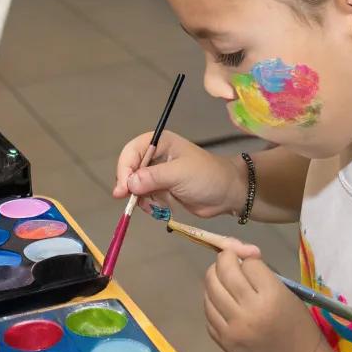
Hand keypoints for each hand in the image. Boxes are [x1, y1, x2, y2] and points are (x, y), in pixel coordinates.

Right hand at [113, 129, 244, 218]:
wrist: (228, 194)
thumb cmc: (207, 177)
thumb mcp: (180, 174)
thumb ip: (153, 177)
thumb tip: (128, 183)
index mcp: (160, 142)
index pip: (132, 151)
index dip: (124, 169)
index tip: (123, 189)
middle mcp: (156, 156)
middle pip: (130, 168)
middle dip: (128, 185)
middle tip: (129, 201)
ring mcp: (158, 173)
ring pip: (135, 184)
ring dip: (139, 197)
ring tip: (151, 206)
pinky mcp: (162, 189)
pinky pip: (145, 196)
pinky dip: (147, 204)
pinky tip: (158, 209)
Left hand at [204, 246, 322, 351]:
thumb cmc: (296, 325)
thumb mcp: (287, 294)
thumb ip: (262, 274)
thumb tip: (240, 256)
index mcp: (271, 297)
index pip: (248, 263)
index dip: (249, 259)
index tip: (253, 263)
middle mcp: (248, 310)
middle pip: (224, 271)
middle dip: (226, 259)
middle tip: (231, 261)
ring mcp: (232, 327)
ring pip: (210, 288)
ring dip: (215, 277)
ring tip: (224, 278)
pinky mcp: (222, 340)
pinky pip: (208, 310)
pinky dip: (212, 299)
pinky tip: (221, 299)